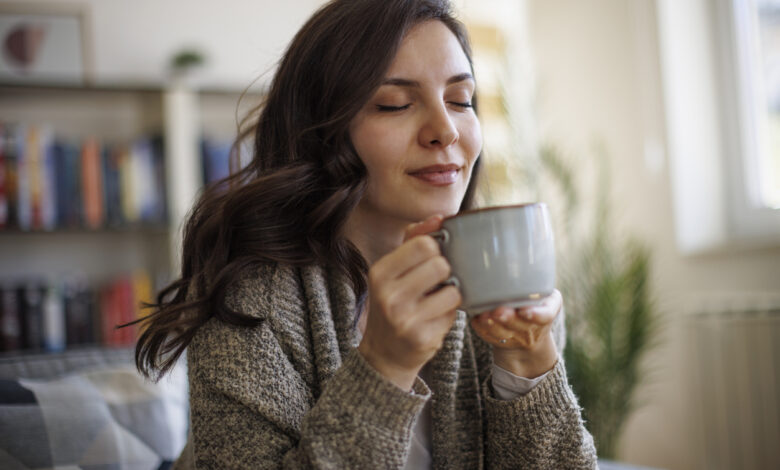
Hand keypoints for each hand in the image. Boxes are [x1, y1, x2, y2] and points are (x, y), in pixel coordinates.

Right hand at [357, 215, 461, 390]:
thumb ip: (413, 239)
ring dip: (451, 293)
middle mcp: (389, 296)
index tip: (432, 258)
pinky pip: (454, 313)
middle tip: (437, 281)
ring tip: (438, 300)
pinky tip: (436, 317)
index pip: (423, 244)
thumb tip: (439, 218)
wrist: (384, 352)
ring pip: (453, 290)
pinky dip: (450, 313)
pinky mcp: (423, 338)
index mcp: (380, 272)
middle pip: (440, 264)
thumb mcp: (393, 270)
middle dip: (445, 271)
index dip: (436, 248)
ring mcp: (405, 320)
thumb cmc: (394, 302)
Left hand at [470, 289, 561, 378]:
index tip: (525, 312)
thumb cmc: (534, 302)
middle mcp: (536, 328)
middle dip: (508, 318)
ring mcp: (520, 339)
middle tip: (497, 311)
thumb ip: (531, 284)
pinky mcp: (502, 344)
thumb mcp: (544, 293)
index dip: (536, 315)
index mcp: (550, 309)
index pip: (546, 315)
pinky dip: (481, 329)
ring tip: (483, 315)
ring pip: (504, 334)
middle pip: (522, 326)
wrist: (530, 333)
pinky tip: (475, 320)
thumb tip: (509, 264)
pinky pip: (490, 338)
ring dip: (492, 326)